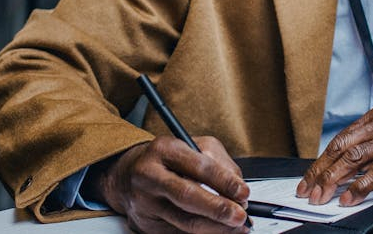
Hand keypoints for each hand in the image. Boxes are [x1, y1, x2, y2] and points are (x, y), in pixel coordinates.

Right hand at [94, 136, 250, 232]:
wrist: (129, 175)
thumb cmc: (167, 160)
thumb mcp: (193, 146)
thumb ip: (219, 161)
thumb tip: (238, 188)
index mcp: (164, 149)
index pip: (199, 166)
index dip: (224, 181)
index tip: (243, 192)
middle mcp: (150, 175)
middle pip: (187, 196)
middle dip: (218, 209)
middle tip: (240, 215)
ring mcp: (146, 202)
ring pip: (185, 221)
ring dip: (216, 227)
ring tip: (237, 226)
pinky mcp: (146, 223)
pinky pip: (179, 232)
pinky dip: (204, 233)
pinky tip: (219, 230)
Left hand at [297, 104, 372, 206]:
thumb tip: (352, 160)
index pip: (343, 137)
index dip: (323, 159)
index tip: (311, 175)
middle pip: (343, 147)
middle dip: (321, 171)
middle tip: (308, 189)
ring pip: (355, 158)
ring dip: (334, 180)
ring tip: (323, 196)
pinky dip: (360, 187)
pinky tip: (351, 198)